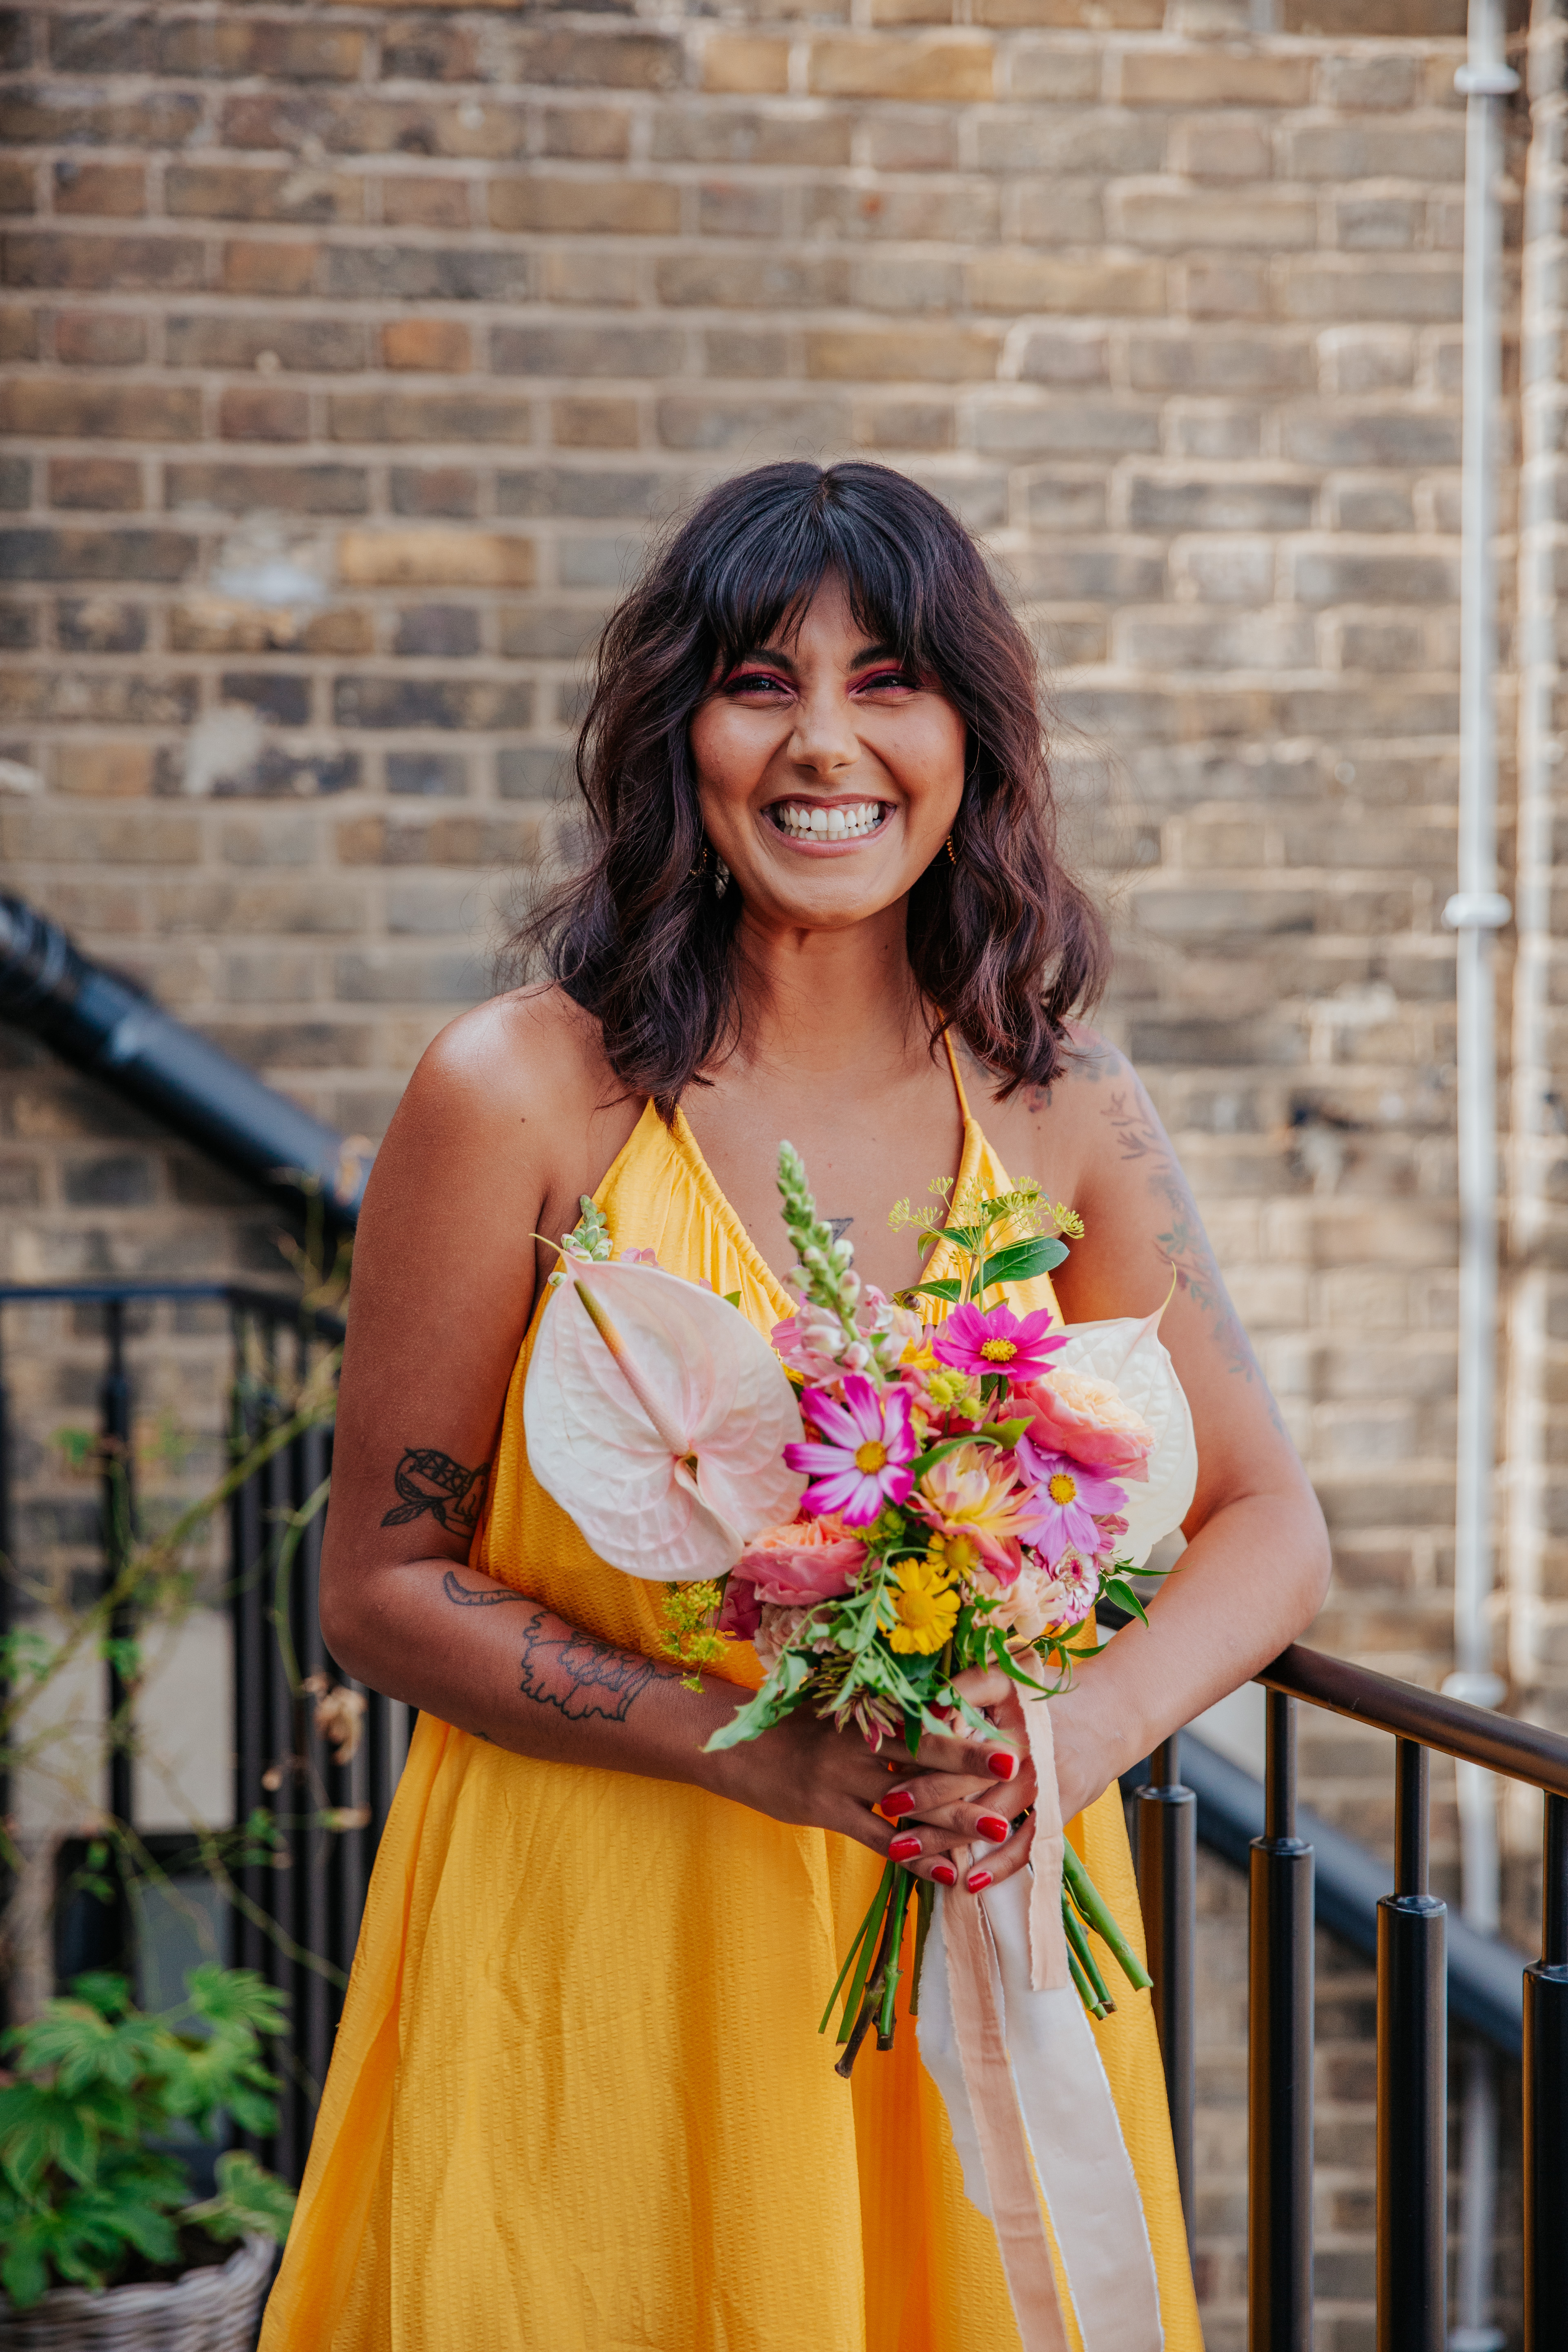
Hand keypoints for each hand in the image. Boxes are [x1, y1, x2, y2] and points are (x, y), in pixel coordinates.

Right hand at [709, 1697, 1024, 1880]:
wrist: (735, 1746)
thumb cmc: (794, 1725)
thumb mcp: (838, 1711)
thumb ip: (882, 1716)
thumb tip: (937, 1714)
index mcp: (864, 1712)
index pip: (923, 1717)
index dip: (964, 1724)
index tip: (1004, 1727)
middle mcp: (857, 1742)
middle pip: (924, 1754)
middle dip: (972, 1765)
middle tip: (1017, 1772)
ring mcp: (840, 1778)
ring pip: (907, 1801)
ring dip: (955, 1818)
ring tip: (998, 1830)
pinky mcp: (825, 1811)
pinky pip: (879, 1840)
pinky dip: (916, 1856)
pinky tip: (947, 1871)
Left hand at [875, 1664, 1121, 1894]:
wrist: (1114, 1713)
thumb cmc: (1049, 1696)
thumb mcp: (1010, 1677)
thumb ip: (967, 1687)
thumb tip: (923, 1709)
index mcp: (1012, 1710)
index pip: (959, 1730)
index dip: (921, 1744)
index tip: (886, 1756)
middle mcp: (1028, 1747)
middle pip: (968, 1777)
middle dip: (923, 1796)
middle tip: (885, 1808)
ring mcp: (1046, 1782)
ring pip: (989, 1816)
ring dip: (944, 1837)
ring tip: (902, 1851)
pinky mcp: (1062, 1809)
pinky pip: (1028, 1844)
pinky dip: (999, 1866)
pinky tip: (966, 1883)